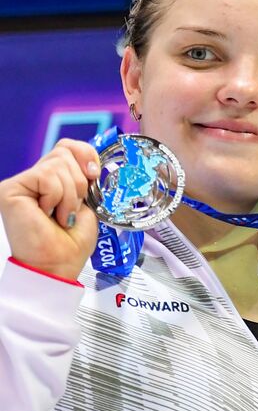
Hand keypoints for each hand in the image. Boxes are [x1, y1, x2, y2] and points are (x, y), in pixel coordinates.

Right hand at [0, 139, 100, 282]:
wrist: (59, 264)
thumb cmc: (71, 241)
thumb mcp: (87, 202)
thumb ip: (85, 176)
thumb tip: (92, 161)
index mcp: (52, 179)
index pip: (68, 146)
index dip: (86, 154)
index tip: (94, 175)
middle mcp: (33, 179)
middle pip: (64, 152)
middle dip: (80, 182)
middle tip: (72, 208)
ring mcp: (20, 183)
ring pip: (58, 164)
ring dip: (70, 195)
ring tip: (59, 215)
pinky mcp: (10, 189)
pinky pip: (47, 177)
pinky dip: (57, 198)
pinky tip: (47, 214)